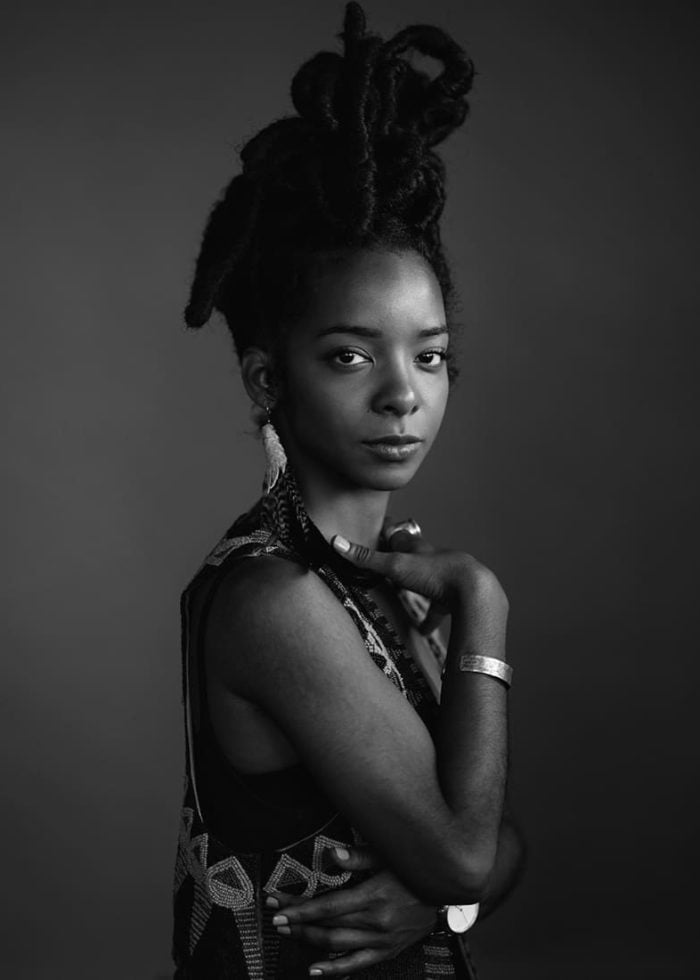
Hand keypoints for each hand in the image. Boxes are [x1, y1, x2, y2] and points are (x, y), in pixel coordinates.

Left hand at [266, 846, 437, 975]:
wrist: (449, 893)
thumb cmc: (416, 870)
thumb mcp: (389, 855)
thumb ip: (359, 856)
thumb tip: (331, 854)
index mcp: (375, 896)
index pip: (328, 906)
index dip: (301, 909)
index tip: (280, 908)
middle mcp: (377, 922)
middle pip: (327, 926)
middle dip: (298, 923)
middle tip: (275, 919)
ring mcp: (382, 940)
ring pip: (337, 946)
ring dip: (309, 941)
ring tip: (288, 935)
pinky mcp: (388, 951)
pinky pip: (357, 964)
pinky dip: (334, 969)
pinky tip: (315, 970)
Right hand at [333, 528, 508, 639]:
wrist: (475, 592)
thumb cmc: (436, 573)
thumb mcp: (396, 565)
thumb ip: (366, 558)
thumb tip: (335, 541)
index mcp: (419, 549)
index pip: (400, 538)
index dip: (389, 536)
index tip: (379, 535)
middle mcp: (433, 561)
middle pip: (416, 558)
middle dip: (404, 560)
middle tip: (390, 563)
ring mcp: (445, 580)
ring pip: (429, 582)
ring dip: (419, 587)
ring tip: (407, 593)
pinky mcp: (453, 600)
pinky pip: (440, 610)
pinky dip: (430, 618)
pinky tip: (424, 630)